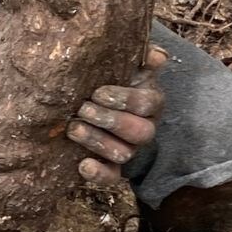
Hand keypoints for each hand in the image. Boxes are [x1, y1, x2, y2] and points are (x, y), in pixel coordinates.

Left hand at [67, 46, 166, 184]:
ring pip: (123, 153)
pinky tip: (83, 165)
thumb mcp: (127, 65)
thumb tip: (159, 54)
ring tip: (73, 128)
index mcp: (150, 102)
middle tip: (83, 108)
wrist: (95, 100)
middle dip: (110, 120)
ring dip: (98, 141)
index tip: (98, 92)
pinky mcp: (112, 166)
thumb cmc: (112, 78)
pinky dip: (98, 174)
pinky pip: (111, 177)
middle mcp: (144, 128)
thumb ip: (142, 58)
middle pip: (139, 132)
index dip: (124, 99)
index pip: (147, 103)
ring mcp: (129, 149)